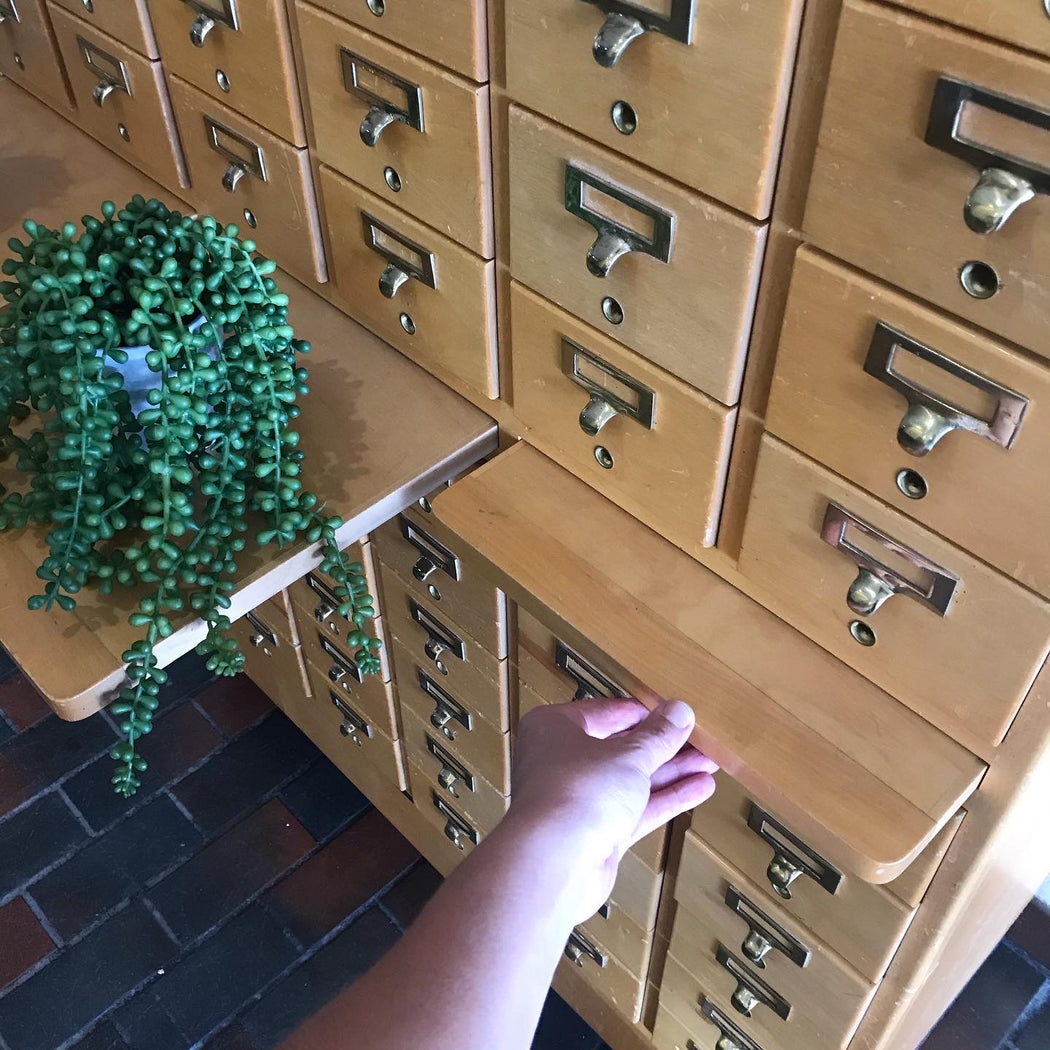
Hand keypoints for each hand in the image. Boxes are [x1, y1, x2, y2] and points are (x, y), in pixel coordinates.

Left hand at [505, 698, 716, 921]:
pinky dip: (665, 799)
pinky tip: (698, 789)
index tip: (674, 712)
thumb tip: (678, 712)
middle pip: (620, 747)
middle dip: (662, 745)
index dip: (643, 713)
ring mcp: (579, 799)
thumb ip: (657, 736)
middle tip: (697, 738)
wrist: (556, 864)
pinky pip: (635, 810)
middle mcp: (562, 762)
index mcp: (555, 728)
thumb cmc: (574, 795)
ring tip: (709, 762)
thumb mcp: (628, 755)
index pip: (606, 712)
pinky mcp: (597, 833)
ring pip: (631, 780)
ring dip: (670, 772)